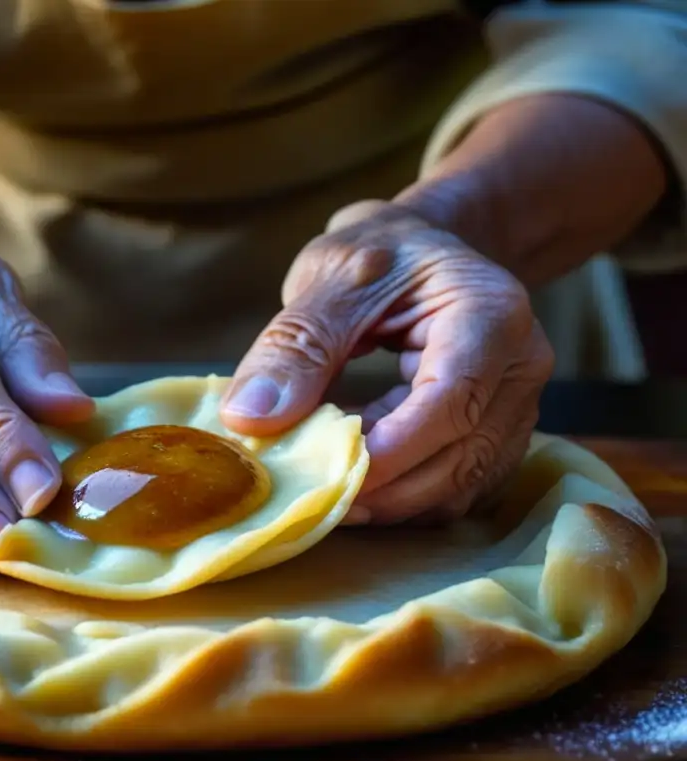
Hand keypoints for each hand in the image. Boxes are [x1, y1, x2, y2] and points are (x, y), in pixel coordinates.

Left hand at [221, 201, 553, 523]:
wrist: (424, 247)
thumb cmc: (381, 251)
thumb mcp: (330, 279)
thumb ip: (295, 347)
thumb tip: (250, 420)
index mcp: (490, 314)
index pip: (452, 397)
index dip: (394, 448)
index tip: (332, 474)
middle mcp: (521, 365)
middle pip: (464, 454)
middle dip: (388, 488)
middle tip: (315, 499)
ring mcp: (517, 405)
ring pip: (464, 482)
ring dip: (395, 502)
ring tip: (329, 496)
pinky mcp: (496, 433)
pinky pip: (458, 485)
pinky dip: (406, 495)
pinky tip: (357, 485)